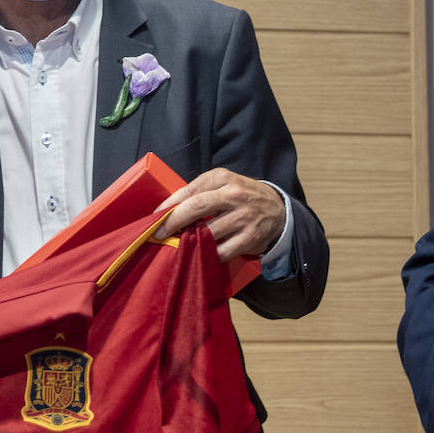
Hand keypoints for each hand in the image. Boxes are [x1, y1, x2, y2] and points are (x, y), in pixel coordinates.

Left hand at [154, 167, 283, 261]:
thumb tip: (168, 210)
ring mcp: (243, 217)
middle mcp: (234, 195)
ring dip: (189, 240)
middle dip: (173, 221)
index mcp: (222, 178)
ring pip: (208, 232)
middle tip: (159, 232)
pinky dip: (208, 254)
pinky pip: (222, 251)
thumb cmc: (241, 195)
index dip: (169, 205)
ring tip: (178, 243)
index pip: (189, 191)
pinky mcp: (250, 238)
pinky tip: (200, 253)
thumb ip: (200, 192)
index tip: (155, 216)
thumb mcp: (223, 183)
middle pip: (196, 207)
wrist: (278, 209)